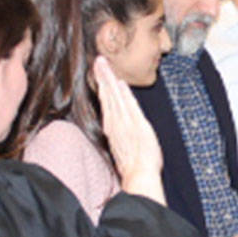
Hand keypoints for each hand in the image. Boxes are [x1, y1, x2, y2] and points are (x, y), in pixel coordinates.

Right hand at [94, 56, 163, 203]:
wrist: (139, 176)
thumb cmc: (133, 165)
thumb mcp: (122, 145)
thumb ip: (119, 130)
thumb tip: (115, 121)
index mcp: (112, 127)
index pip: (106, 102)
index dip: (102, 85)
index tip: (99, 71)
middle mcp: (115, 124)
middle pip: (107, 96)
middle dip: (102, 77)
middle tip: (98, 60)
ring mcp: (125, 124)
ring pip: (114, 98)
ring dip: (109, 80)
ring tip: (103, 65)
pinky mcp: (136, 126)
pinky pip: (129, 106)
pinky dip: (123, 95)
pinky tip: (120, 83)